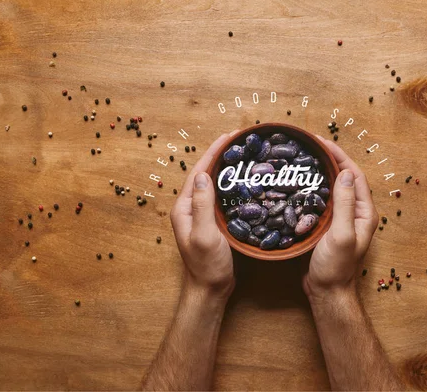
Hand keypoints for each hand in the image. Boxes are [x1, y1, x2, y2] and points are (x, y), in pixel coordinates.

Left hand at [171, 131, 238, 299]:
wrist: (210, 290)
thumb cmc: (207, 266)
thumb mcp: (205, 235)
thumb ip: (202, 205)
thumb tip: (204, 174)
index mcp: (184, 209)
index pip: (198, 173)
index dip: (212, 153)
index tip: (228, 137)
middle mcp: (190, 209)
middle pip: (204, 175)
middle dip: (219, 155)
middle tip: (238, 140)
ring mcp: (200, 216)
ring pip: (212, 185)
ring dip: (224, 168)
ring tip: (241, 154)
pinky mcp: (211, 223)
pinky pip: (220, 197)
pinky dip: (230, 185)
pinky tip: (242, 181)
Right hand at [303, 138, 378, 302]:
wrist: (326, 292)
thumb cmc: (336, 267)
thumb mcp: (342, 234)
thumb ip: (344, 204)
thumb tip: (344, 173)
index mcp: (364, 212)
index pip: (354, 176)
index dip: (340, 157)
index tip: (323, 143)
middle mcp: (354, 213)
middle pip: (343, 179)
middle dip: (329, 160)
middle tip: (310, 146)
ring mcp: (340, 219)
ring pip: (331, 189)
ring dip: (320, 173)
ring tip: (304, 159)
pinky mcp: (326, 226)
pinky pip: (321, 201)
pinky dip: (311, 189)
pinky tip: (298, 183)